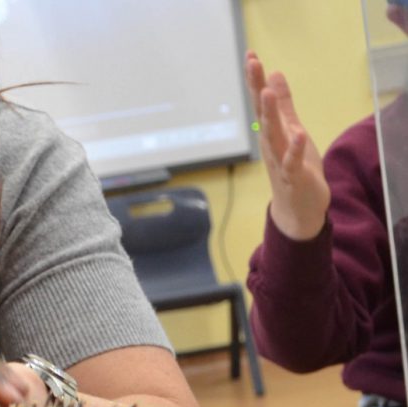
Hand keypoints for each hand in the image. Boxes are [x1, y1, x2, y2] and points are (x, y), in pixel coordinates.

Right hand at [246, 51, 329, 240]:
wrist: (298, 208)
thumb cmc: (295, 168)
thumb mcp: (292, 130)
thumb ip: (283, 105)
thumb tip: (275, 75)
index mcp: (271, 131)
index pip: (261, 101)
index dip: (256, 78)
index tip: (251, 55)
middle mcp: (270, 143)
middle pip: (262, 112)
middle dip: (256, 88)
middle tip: (252, 63)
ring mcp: (279, 160)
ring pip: (273, 134)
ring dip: (269, 114)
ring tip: (265, 92)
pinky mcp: (293, 176)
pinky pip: (291, 161)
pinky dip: (293, 148)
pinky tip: (296, 133)